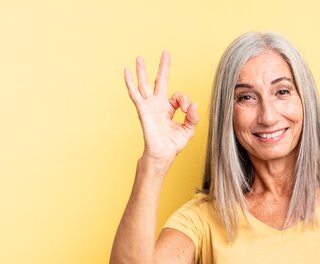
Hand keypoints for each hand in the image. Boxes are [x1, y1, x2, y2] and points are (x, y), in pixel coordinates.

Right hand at [124, 51, 198, 165]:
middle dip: (163, 67)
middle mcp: (158, 105)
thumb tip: (194, 104)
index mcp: (168, 109)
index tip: (188, 108)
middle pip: (160, 81)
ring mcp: (149, 106)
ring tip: (139, 58)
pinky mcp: (143, 110)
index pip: (178, 96)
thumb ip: (192, 117)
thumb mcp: (188, 129)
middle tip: (165, 53)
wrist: (162, 155)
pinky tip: (126, 71)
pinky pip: (135, 94)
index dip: (184, 100)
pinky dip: (130, 82)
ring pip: (145, 84)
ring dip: (142, 71)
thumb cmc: (172, 144)